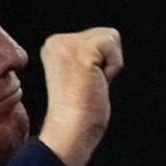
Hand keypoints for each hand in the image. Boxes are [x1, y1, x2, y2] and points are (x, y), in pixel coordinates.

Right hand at [37, 27, 122, 165]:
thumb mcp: (79, 73)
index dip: (100, 63)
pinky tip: (96, 83)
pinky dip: (113, 68)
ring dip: (110, 65)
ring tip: (91, 84)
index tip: (83, 84)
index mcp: (53, 46)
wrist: (69, 132)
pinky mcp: (82, 53)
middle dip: (106, 62)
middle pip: (105, 33)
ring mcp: (67, 45)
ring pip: (111, 37)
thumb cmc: (78, 112)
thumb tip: (110, 38)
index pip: (95, 36)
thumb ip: (88, 55)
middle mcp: (55, 41)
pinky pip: (113, 47)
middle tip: (88, 85)